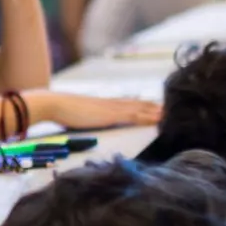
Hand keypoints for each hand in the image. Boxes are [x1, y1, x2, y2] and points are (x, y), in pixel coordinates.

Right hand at [35, 91, 162, 129]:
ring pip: (141, 108)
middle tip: (173, 109)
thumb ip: (81, 118)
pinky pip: (135, 115)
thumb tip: (81, 122)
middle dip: (155, 107)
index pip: (128, 104)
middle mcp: (110, 103)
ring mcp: (112, 108)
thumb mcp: (74, 115)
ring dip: (157, 111)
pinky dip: (149, 117)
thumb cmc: (58, 111)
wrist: (52, 104)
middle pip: (139, 104)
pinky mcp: (111, 114)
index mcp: (103, 104)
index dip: (143, 106)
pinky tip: (160, 119)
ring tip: (172, 113)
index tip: (156, 108)